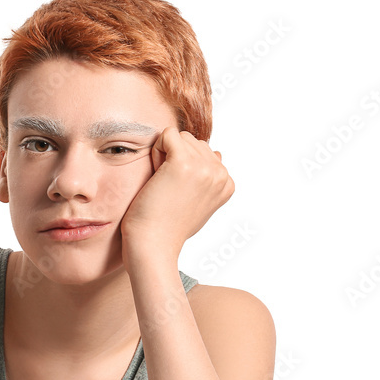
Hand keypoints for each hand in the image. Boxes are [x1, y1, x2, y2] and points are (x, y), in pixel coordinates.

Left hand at [120, 127, 233, 265]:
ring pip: (180, 137)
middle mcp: (221, 174)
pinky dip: (156, 150)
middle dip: (174, 158)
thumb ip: (209, 180)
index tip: (177, 193)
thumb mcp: (198, 203)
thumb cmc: (168, 228)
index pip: (203, 153)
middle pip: (192, 141)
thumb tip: (218, 154)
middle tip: (166, 188)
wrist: (153, 245)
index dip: (183, 168)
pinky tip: (155, 175)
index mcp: (227, 183)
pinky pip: (167, 134)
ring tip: (162, 184)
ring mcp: (205, 168)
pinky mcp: (184, 163)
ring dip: (164, 155)